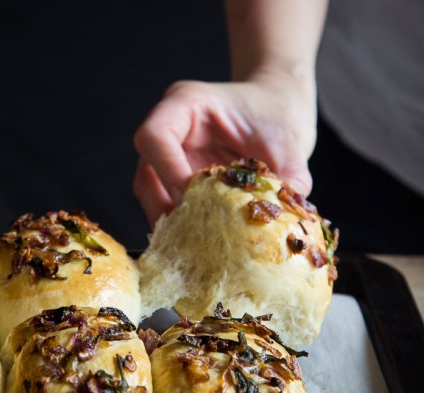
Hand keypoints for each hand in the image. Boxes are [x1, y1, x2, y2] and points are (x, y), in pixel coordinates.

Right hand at [133, 71, 316, 225]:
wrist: (276, 110)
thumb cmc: (277, 113)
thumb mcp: (289, 142)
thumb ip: (289, 179)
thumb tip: (284, 224)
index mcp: (187, 104)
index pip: (154, 136)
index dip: (167, 171)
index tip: (191, 200)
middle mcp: (170, 131)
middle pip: (146, 174)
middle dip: (163, 208)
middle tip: (191, 235)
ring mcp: (170, 157)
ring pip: (151, 195)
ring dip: (169, 222)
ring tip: (195, 244)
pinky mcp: (175, 180)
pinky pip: (166, 206)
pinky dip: (180, 225)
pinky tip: (202, 240)